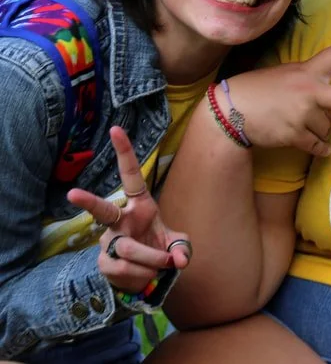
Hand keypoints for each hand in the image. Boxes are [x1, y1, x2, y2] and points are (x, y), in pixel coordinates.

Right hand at [67, 127, 190, 292]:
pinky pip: (124, 270)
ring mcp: (108, 241)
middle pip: (103, 211)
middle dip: (89, 202)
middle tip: (72, 194)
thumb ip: (182, 248)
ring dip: (152, 260)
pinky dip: (143, 275)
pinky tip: (145, 276)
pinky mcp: (103, 262)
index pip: (131, 175)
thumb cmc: (160, 248)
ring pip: (128, 250)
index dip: (124, 152)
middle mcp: (119, 219)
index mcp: (140, 205)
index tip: (116, 129)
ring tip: (162, 266)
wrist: (147, 275)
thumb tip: (180, 259)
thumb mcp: (177, 244)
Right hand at [217, 28, 330, 156]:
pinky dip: (320, 148)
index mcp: (307, 72)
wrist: (230, 112)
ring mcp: (302, 115)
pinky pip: (318, 145)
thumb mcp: (286, 75)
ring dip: (319, 128)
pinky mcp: (294, 134)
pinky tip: (319, 148)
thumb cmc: (259, 90)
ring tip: (296, 120)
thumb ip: (311, 83)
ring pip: (328, 127)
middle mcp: (309, 92)